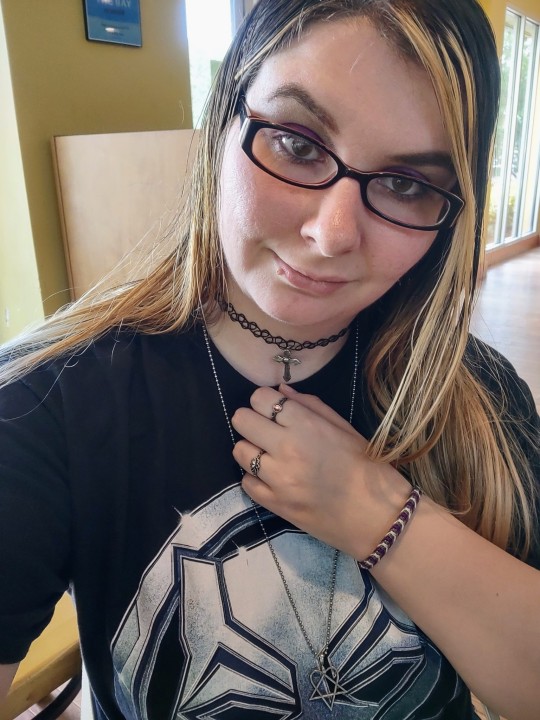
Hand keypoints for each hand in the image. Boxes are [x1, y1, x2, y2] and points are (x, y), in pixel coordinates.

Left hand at [231, 384, 410, 557]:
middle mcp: (286, 449)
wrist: (377, 517)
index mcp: (306, 425)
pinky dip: (255, 477)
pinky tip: (272, 477)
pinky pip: (245, 482)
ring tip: (270, 455)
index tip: (275, 410)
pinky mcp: (273, 504)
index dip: (265, 401)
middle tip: (267, 430)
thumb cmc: (367, 468)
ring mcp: (277, 479)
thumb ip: (310, 405)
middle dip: (252, 420)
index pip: (261, 398)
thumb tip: (281, 390)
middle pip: (241, 420)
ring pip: (239, 450)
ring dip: (251, 448)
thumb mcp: (345, 428)